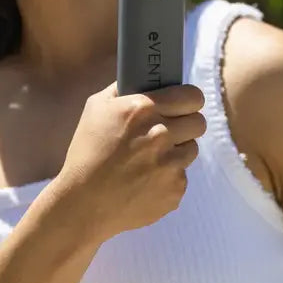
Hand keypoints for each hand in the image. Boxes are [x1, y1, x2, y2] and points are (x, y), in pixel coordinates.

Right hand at [51, 82, 205, 242]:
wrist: (83, 205)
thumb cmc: (85, 153)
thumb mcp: (95, 109)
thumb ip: (121, 88)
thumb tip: (140, 77)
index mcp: (144, 110)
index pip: (192, 96)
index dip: (190, 100)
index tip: (185, 104)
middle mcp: (162, 135)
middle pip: (199, 122)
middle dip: (187, 124)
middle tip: (172, 129)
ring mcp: (171, 165)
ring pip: (191, 150)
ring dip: (177, 151)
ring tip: (152, 158)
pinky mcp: (175, 190)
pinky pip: (180, 177)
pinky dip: (167, 178)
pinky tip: (144, 181)